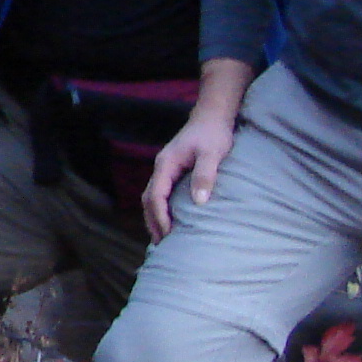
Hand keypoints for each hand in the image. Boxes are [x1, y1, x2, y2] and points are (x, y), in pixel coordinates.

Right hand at [143, 111, 238, 239]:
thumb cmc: (213, 134)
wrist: (212, 117)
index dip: (159, 216)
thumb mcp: (212, 153)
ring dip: (155, 217)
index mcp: (166, 164)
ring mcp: (165, 169)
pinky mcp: (173, 171)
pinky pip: (161, 194)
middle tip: (161, 245)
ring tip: (163, 238)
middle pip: (148, 199)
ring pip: (152, 197)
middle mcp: (161, 168)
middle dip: (153, 222)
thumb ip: (204, 175)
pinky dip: (161, 210)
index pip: (155, 195)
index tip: (167, 234)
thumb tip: (199, 201)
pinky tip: (170, 220)